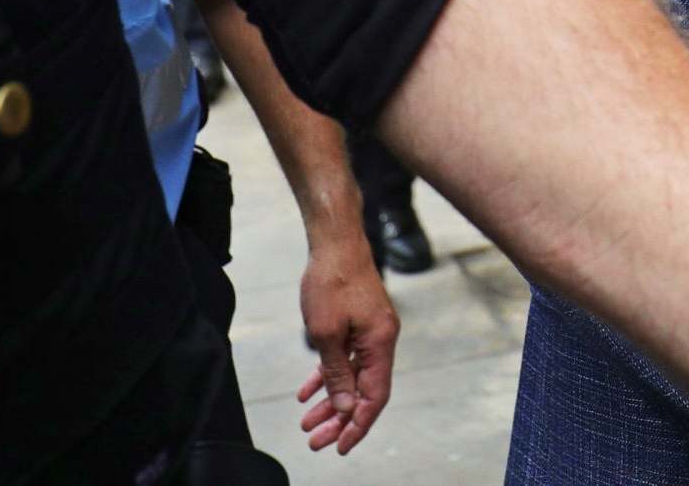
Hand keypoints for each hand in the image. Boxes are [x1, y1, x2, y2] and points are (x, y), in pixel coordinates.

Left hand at [294, 225, 400, 454]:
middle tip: (316, 441)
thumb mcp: (326, 333)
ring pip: (353, 376)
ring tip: (307, 423)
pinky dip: (329, 375)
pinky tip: (307, 391)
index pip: (374, 396)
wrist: (335, 241)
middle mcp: (382, 339)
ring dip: (331, 400)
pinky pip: (346, 357)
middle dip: (340, 419)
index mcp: (380, 342)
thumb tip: (343, 407)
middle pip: (364, 390)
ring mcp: (371, 330)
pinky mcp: (360, 322)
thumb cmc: (330, 282)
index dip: (358, 424)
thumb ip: (336, 373)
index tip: (340, 446)